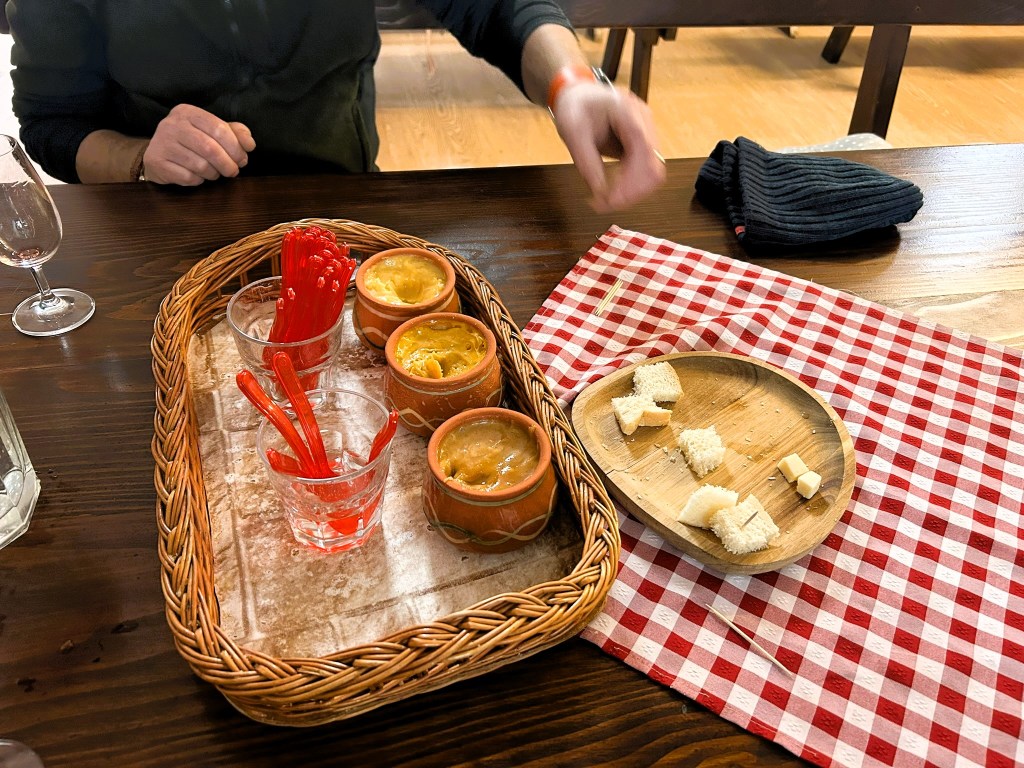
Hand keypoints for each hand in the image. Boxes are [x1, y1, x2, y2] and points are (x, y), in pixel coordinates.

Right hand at [143, 104, 255, 185]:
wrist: (158, 152)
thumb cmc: (191, 141)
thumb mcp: (211, 130)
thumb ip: (234, 132)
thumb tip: (249, 143)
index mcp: (188, 112)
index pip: (219, 129)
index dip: (236, 147)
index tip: (243, 158)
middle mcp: (172, 124)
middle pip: (210, 148)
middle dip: (228, 164)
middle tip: (233, 171)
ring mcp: (162, 143)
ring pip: (200, 165)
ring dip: (214, 174)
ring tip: (215, 173)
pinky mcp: (157, 162)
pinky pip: (188, 177)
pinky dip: (199, 180)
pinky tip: (198, 176)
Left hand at [551, 83, 665, 211]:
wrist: (578, 95)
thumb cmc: (575, 107)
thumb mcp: (573, 133)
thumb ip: (587, 163)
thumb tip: (600, 194)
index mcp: (627, 111)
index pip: (642, 150)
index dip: (632, 181)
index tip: (611, 201)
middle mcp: (644, 121)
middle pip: (654, 166)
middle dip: (632, 192)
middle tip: (606, 205)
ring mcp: (647, 132)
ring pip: (654, 173)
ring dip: (633, 192)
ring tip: (608, 200)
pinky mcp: (643, 144)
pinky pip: (646, 171)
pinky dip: (632, 186)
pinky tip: (614, 191)